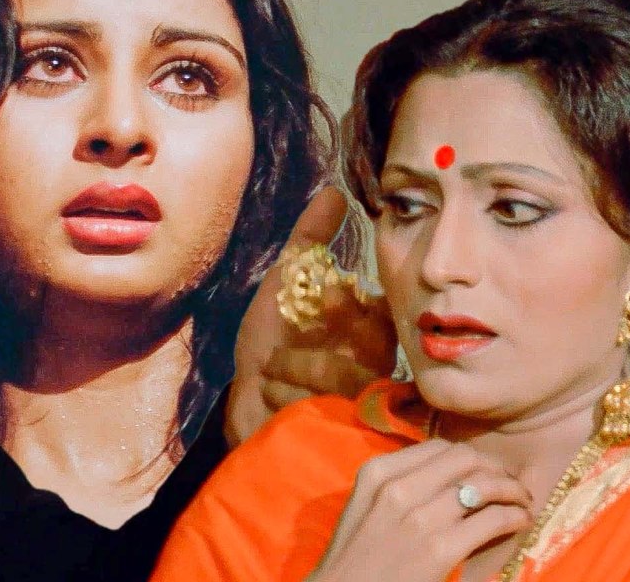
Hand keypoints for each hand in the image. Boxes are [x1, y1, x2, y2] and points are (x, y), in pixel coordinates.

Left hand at [225, 186, 396, 446]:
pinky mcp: (341, 439)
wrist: (246, 402)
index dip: (354, 304)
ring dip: (294, 371)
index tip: (327, 292)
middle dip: (320, 342)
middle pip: (369, 349)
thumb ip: (309, 241)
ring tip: (271, 371)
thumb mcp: (285, 285)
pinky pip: (320, 414)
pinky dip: (284, 399)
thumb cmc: (273, 345)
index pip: (384, 312)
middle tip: (286, 342)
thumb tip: (333, 190)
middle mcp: (375, 369)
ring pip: (344, 384)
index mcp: (371, 333)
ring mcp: (361, 407)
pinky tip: (270, 396)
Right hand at [308, 440, 532, 581]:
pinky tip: (520, 521)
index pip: (438, 446)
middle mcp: (397, 487)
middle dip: (494, 467)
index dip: (468, 456)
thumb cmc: (355, 556)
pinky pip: (493, 519)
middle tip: (508, 483)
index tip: (482, 470)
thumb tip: (443, 475)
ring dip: (512, 490)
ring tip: (521, 501)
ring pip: (484, 485)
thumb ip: (397, 484)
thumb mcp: (365, 505)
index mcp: (377, 472)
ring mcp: (419, 519)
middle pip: (465, 458)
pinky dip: (514, 517)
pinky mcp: (440, 550)